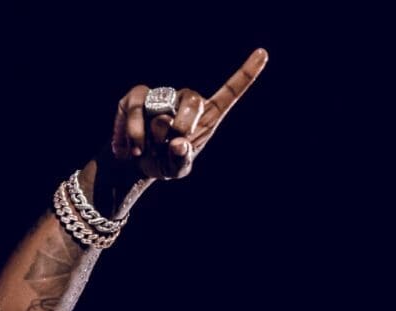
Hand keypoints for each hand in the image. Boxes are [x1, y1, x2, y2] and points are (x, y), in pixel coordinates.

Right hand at [111, 49, 268, 180]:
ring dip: (153, 137)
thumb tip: (179, 145)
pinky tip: (132, 149)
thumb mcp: (176, 170)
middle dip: (182, 126)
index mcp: (204, 118)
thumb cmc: (163, 163)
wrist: (134, 164)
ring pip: (162, 111)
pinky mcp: (136, 97)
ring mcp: (161, 97)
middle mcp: (185, 101)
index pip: (227, 94)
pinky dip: (134, 132)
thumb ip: (181, 161)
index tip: (263, 54)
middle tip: (170, 144)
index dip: (245, 75)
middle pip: (193, 100)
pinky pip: (135, 107)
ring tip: (147, 150)